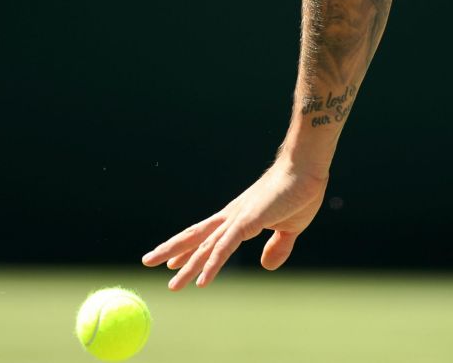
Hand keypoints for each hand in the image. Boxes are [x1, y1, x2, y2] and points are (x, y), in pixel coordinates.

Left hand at [142, 159, 327, 290]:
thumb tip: (267, 266)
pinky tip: (201, 281)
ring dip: (186, 266)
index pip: (205, 235)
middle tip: (147, 262)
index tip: (171, 260)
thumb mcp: (289, 228)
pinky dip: (211, 265)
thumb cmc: (299, 192)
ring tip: (171, 284)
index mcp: (238, 218)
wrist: (305, 169)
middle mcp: (230, 217)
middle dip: (170, 251)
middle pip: (194, 237)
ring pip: (204, 247)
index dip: (187, 248)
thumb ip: (278, 247)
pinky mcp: (247, 222)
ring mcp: (236, 219)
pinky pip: (224, 248)